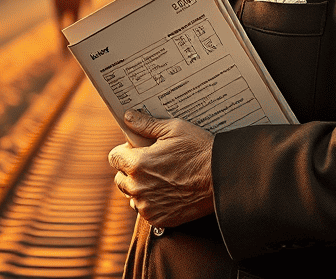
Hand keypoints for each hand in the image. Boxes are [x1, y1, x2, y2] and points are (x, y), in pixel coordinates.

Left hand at [108, 111, 214, 227]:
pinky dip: (151, 202)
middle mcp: (138, 187)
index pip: (114, 157)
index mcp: (137, 164)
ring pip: (132, 195)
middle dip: (131, 169)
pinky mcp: (158, 219)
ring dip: (140, 187)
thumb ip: (147, 124)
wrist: (222, 178)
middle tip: (151, 162)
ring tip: (161, 177)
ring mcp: (147, 206)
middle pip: (120, 178)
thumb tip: (128, 117)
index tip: (137, 149)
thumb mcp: (175, 129)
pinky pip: (145, 210)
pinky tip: (167, 190)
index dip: (124, 151)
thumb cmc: (199, 151)